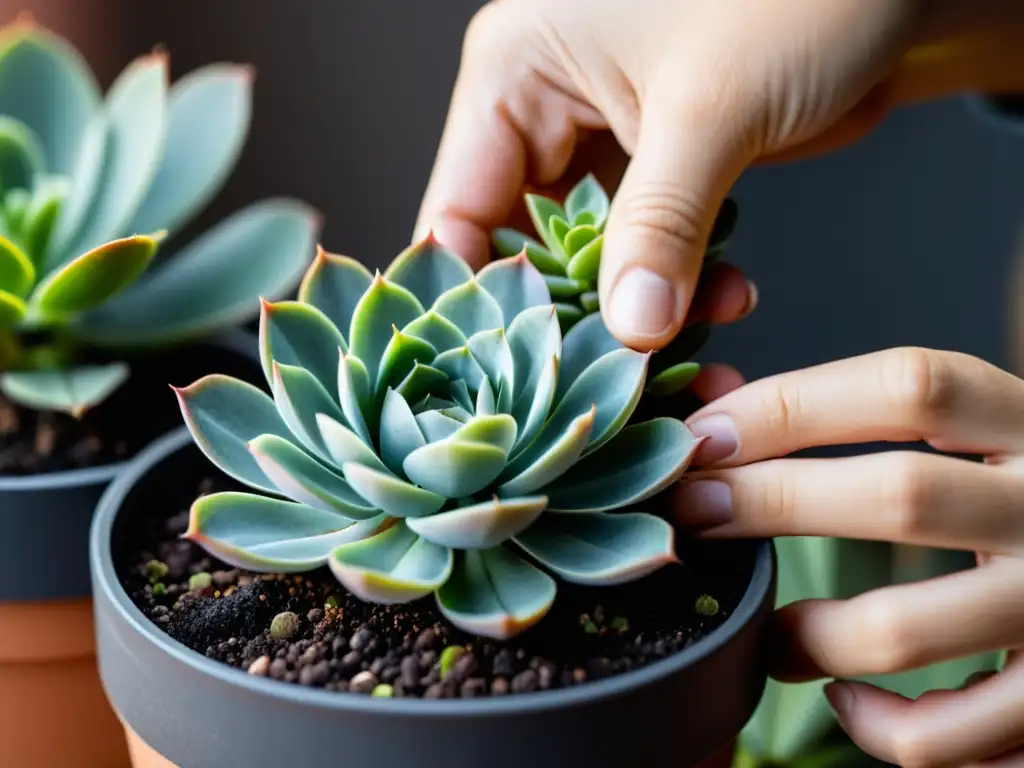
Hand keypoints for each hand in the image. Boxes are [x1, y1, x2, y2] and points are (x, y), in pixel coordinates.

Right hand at [414, 0, 1010, 349]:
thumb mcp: (709, 109)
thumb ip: (659, 225)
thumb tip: (628, 333)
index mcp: (516, 73)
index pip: (459, 212)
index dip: (477, 302)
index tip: (512, 382)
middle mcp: (545, 110)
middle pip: (522, 250)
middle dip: (574, 320)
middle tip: (614, 383)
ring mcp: (602, 143)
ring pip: (590, 261)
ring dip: (639, 311)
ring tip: (693, 348)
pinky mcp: (658, 170)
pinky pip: (647, 250)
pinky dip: (681, 285)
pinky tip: (727, 300)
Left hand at [675, 348, 1023, 766]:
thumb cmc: (1013, 491)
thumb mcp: (972, 431)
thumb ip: (856, 407)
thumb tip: (712, 402)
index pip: (910, 388)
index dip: (789, 407)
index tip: (705, 435)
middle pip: (900, 497)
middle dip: (772, 502)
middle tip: (695, 511)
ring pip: (905, 629)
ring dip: (807, 633)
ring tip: (764, 630)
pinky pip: (948, 736)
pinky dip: (879, 729)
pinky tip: (844, 698)